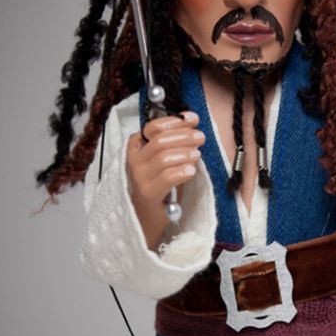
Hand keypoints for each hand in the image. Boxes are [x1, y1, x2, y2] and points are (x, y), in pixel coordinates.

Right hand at [127, 112, 204, 249]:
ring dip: (184, 153)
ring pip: (164, 157)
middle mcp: (134, 161)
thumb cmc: (158, 186)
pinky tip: (191, 171)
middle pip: (160, 140)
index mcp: (137, 148)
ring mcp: (139, 177)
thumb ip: (173, 142)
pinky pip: (166, 178)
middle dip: (184, 136)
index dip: (175, 121)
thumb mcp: (163, 160)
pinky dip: (181, 172)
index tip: (193, 119)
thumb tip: (191, 122)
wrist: (146, 217)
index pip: (153, 127)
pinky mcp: (148, 193)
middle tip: (200, 137)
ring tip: (197, 155)